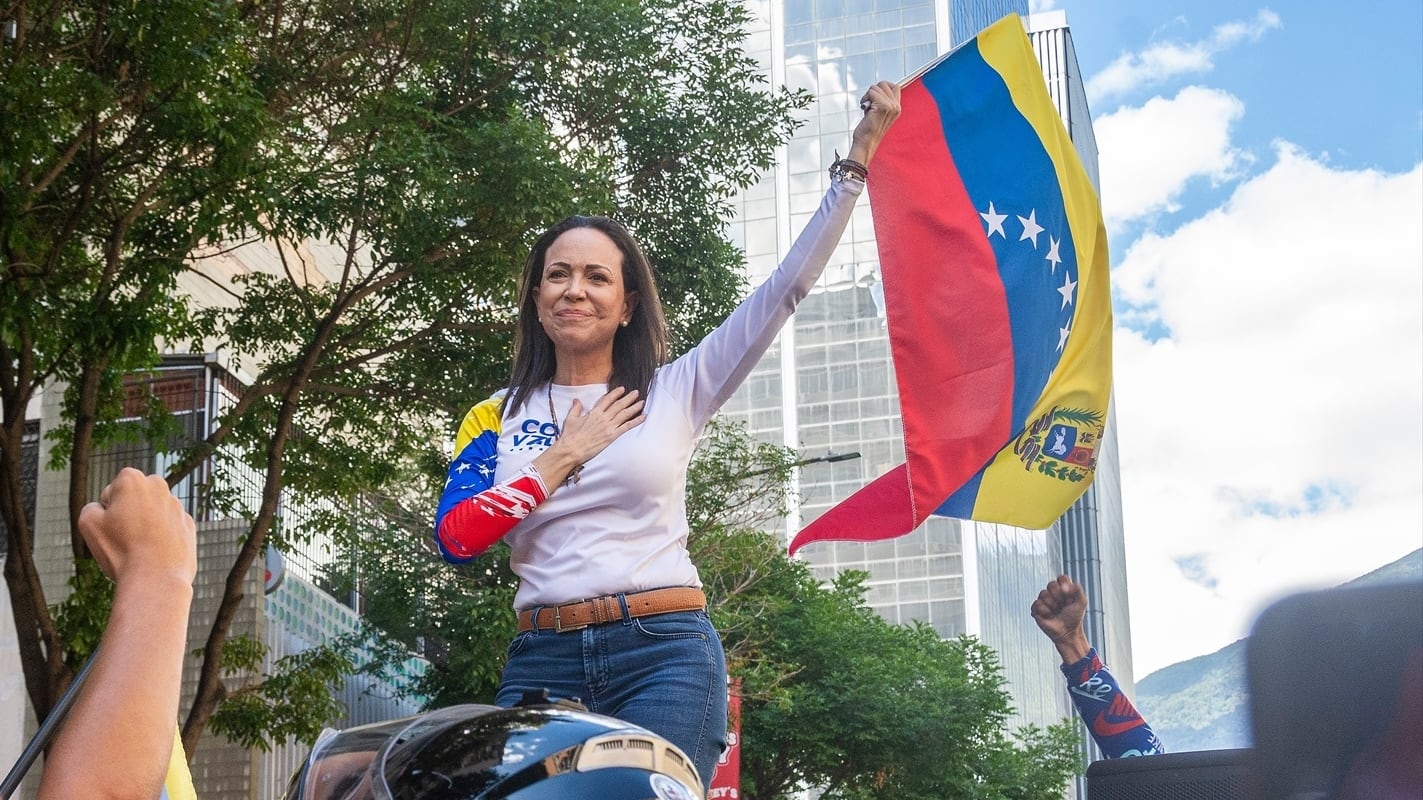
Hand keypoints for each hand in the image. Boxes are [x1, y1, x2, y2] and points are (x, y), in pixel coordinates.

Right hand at [77, 467, 197, 585]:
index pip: (110, 493)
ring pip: (152, 515)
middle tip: (125, 537)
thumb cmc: (120, 550)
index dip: (107, 512)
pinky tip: (157, 554)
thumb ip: (92, 507)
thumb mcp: (88, 523)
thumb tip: (105, 508)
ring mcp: (178, 506)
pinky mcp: (189, 525)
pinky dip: (162, 538)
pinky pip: (168, 529)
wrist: (156, 579)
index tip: (112, 526)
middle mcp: (159, 486)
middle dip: (128, 513)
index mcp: (132, 479)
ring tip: (140, 549)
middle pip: (134, 500)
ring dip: (146, 526)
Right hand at [536, 386, 644, 486]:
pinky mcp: (612, 436)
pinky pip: (627, 427)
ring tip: (642, 402)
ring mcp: (608, 427)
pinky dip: (636, 421)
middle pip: (619, 405)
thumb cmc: (570, 436)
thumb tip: (577, 400)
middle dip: (629, 398)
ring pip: (625, 414)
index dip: (616, 393)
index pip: (607, 399)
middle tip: (636, 392)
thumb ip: (575, 408)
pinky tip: (643, 417)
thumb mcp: (570, 418)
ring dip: (634, 407)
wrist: (571, 449)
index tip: (622, 389)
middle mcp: (603, 417)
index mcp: (594, 412)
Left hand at [846, 80, 901, 165]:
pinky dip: (865, 98)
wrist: (866, 143)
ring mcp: (890, 106)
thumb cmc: (869, 130)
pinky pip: (871, 92)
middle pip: (884, 84)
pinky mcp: (883, 106)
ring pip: (876, 87)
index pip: (895, 86)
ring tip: (867, 108)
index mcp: (897, 108)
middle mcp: (896, 106)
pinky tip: (864, 109)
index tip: (874, 96)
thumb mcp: (879, 114)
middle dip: (873, 90)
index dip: (883, 88)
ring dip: (868, 95)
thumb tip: (877, 88)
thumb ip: (882, 102)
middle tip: (869, 103)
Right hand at [1031, 574, 1091, 663]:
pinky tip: (1049, 616)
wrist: (1067, 633)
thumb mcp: (1081, 602)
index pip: (1061, 578)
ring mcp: (1044, 600)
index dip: (1064, 584)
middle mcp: (1053, 593)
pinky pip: (1036, 604)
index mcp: (1064, 589)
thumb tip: (1063, 587)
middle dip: (1058, 596)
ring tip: (1056, 612)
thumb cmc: (1075, 618)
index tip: (1068, 594)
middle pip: (1051, 584)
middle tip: (1062, 605)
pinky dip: (1044, 611)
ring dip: (1052, 605)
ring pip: (1043, 594)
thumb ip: (1077, 589)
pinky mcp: (1036, 609)